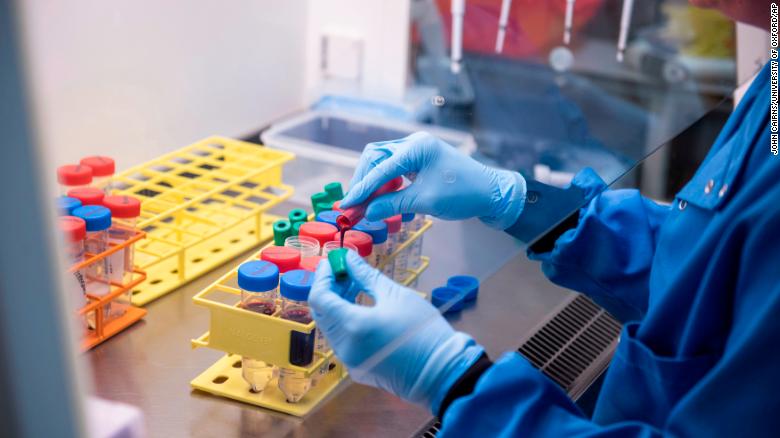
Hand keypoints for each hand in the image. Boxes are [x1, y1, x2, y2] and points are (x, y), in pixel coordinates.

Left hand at [309, 251, 483, 413]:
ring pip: (331, 327)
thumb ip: (366, 276)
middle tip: (345, 271)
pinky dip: (345, 321)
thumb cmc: (423, 330)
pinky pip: (342, 341)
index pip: (320, 297)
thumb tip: (349, 259)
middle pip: (322, 313)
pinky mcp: (358, 369)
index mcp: (352, 326)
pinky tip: (362, 309)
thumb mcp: (396, 296)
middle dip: (330, 289)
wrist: (442, 372)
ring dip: (337, 305)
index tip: (333, 261)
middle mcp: (344, 346)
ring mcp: (350, 361)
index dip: (323, 276)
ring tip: (356, 286)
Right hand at [340, 132, 526, 228]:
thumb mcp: (425, 202)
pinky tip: (383, 201)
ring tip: (364, 206)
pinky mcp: (420, 160)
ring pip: (382, 162)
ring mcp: (417, 150)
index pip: (379, 168)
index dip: (361, 189)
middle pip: (374, 157)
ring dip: (372, 183)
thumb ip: (392, 205)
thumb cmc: (464, 194)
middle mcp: (414, 143)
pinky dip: (385, 184)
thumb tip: (365, 213)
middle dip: (362, 181)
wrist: (492, 193)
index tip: (346, 206)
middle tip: (353, 206)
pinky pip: (394, 169)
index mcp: (417, 147)